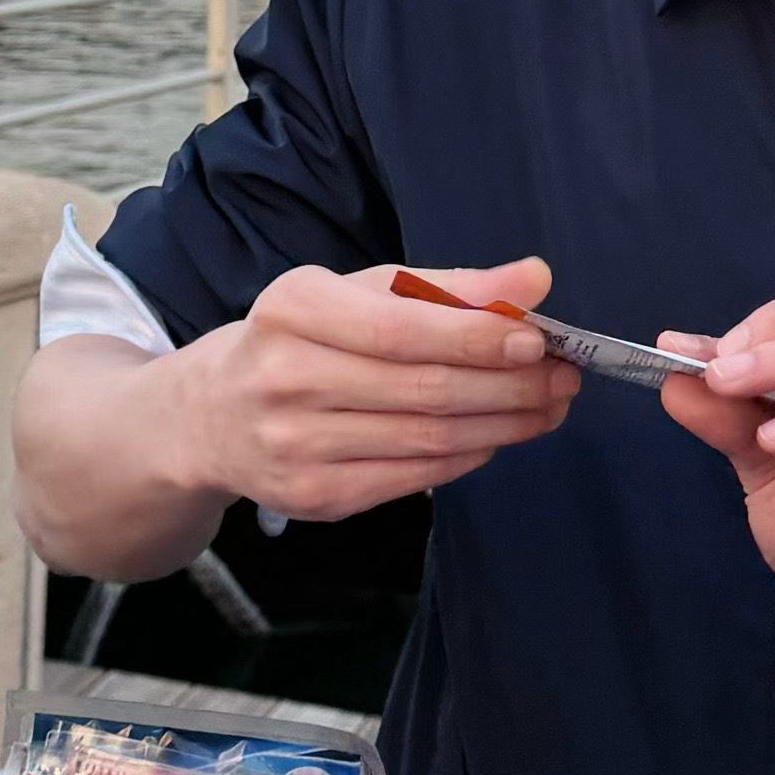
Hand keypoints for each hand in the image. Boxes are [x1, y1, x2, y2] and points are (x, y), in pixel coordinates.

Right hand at [165, 256, 579, 523]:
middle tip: (563, 374)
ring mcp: (296, 445)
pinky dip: (469, 456)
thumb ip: (445, 286)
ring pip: (428, 438)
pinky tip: (498, 436)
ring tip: (547, 405)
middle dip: (510, 385)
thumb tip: (533, 278)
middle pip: (424, 389)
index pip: (402, 328)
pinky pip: (414, 477)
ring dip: (505, 424)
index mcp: (295, 309)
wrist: (210, 417)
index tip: (537, 336)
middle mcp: (286, 377)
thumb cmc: (300, 340)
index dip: (477, 336)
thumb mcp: (357, 292)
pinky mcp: (314, 497)